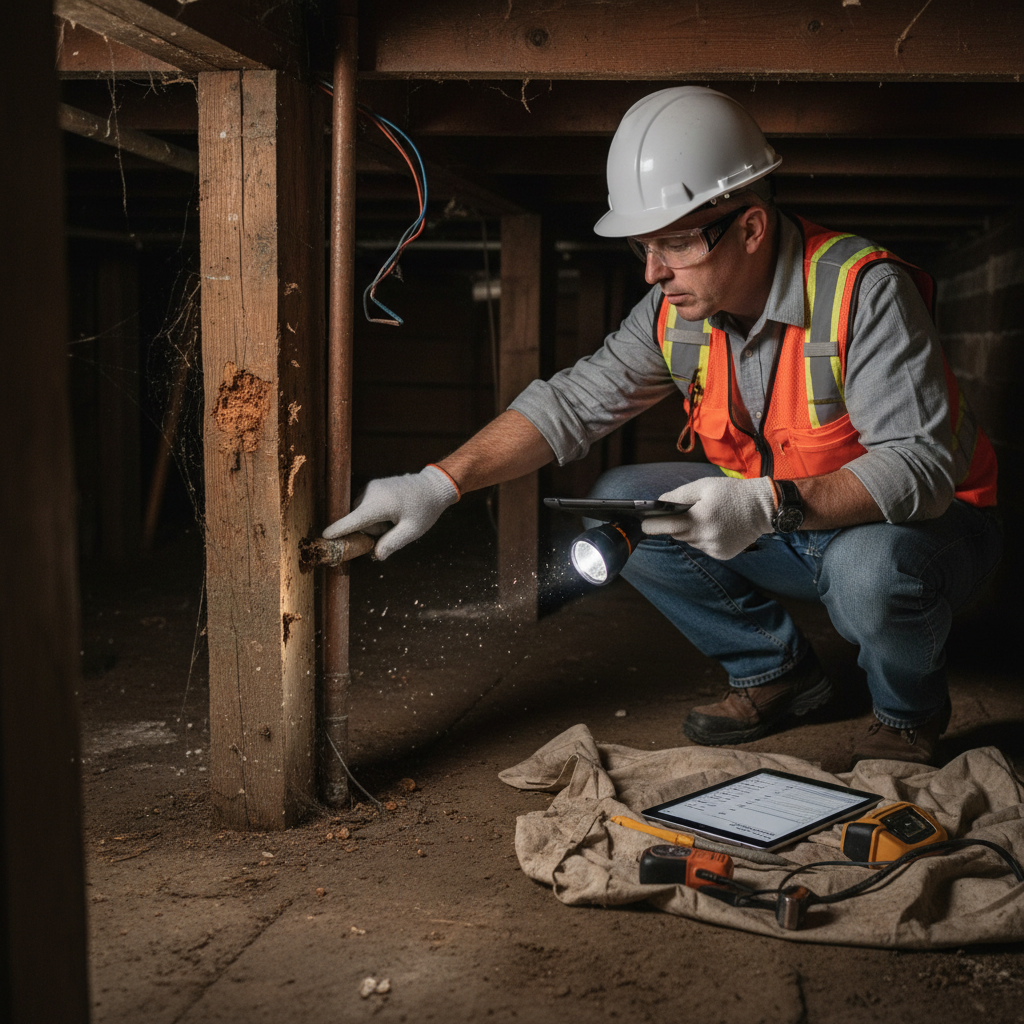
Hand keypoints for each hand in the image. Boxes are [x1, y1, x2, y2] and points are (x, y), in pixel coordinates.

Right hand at [322, 465, 458, 560]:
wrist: (433, 486)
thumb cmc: (424, 509)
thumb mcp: (412, 531)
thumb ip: (392, 543)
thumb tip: (376, 555)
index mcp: (380, 504)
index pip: (354, 519)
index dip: (339, 529)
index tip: (324, 536)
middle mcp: (371, 493)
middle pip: (358, 520)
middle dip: (370, 530)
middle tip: (392, 528)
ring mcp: (371, 487)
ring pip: (361, 514)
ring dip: (373, 522)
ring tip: (394, 518)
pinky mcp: (372, 486)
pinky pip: (365, 506)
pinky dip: (374, 514)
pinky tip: (392, 511)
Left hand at [642, 476, 775, 560]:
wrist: (764, 508)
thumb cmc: (732, 493)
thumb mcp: (704, 486)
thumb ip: (678, 495)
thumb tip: (658, 502)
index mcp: (700, 519)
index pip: (667, 527)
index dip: (652, 525)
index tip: (642, 523)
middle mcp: (706, 537)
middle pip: (677, 534)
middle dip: (676, 524)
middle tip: (685, 513)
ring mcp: (714, 548)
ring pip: (690, 541)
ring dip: (691, 531)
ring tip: (707, 518)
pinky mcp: (722, 555)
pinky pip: (704, 547)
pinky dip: (704, 538)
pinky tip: (717, 527)